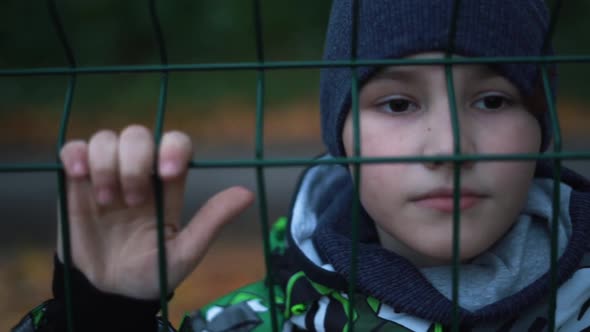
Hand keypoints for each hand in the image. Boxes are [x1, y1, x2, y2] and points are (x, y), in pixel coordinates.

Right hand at [57, 125, 253, 299]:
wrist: (110, 291)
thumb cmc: (153, 272)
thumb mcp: (185, 252)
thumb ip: (212, 221)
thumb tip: (247, 193)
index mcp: (168, 184)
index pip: (176, 143)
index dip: (173, 148)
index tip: (170, 173)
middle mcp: (139, 172)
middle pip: (139, 135)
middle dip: (136, 163)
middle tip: (133, 202)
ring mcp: (107, 174)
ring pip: (107, 138)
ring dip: (106, 164)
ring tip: (106, 202)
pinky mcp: (77, 181)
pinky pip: (73, 149)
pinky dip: (75, 155)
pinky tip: (79, 177)